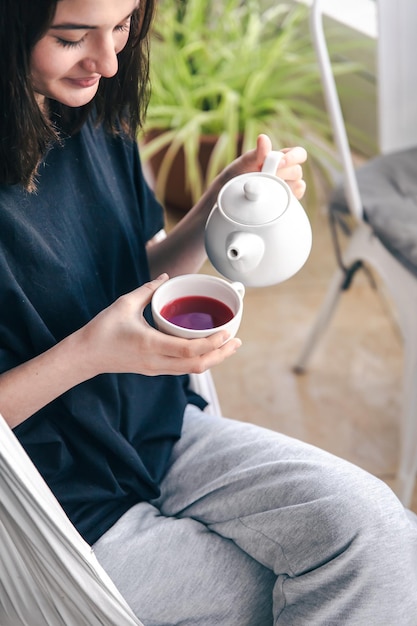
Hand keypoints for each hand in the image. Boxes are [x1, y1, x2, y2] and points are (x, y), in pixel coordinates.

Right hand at [81, 274, 241, 376]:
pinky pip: (183, 369)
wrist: (85, 356)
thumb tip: (166, 278)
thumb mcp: (124, 304)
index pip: (189, 350)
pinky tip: (207, 350)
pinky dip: (199, 361)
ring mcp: (156, 369)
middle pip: (198, 365)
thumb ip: (148, 290)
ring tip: (228, 347)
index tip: (227, 333)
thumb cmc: (102, 329)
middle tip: (238, 341)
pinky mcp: (154, 370)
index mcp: (151, 344)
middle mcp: (156, 361)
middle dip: (221, 354)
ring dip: (213, 359)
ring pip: (192, 370)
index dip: (212, 344)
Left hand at [224, 134, 306, 199]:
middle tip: (266, 178)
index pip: (299, 154)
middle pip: (297, 171)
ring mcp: (287, 185)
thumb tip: (263, 138)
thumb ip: (257, 153)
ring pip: (297, 184)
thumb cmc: (238, 174)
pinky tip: (275, 196)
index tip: (278, 164)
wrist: (229, 193)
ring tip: (266, 187)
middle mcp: (287, 170)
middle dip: (282, 174)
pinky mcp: (286, 199)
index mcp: (281, 157)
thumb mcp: (245, 162)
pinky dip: (288, 196)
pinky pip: (295, 197)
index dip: (293, 158)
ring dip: (283, 186)